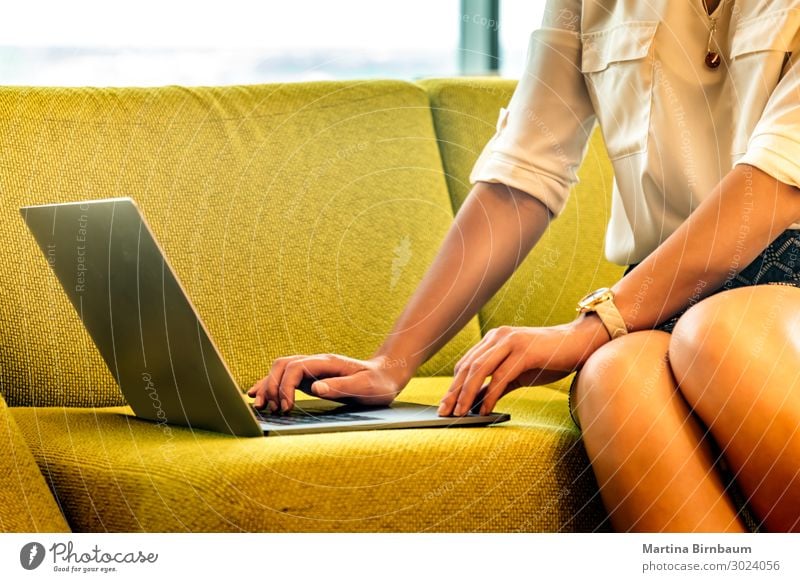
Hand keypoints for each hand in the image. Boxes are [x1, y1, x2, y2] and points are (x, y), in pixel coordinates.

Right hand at [247, 354, 409, 412]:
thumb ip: (342, 386)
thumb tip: (316, 388)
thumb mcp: (366, 387)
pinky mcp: (311, 379)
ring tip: (259, 406)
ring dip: (268, 385)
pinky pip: (286, 378)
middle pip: (283, 365)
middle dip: (271, 385)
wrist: (386, 376)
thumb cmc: (378, 383)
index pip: (296, 367)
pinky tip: (260, 395)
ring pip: (280, 370)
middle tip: (270, 409)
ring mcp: (312, 369)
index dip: (286, 386)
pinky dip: (271, 385)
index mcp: (328, 363)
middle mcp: (316, 363)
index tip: (287, 407)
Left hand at [438, 315, 608, 416]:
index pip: (466, 363)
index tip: (445, 405)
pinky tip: (485, 410)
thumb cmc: (548, 359)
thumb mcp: (517, 372)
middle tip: (445, 412)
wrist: (579, 344)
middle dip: (454, 392)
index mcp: (494, 339)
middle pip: (467, 366)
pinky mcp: (524, 352)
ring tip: (460, 414)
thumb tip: (476, 404)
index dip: (453, 385)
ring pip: (479, 370)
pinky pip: (500, 376)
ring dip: (467, 394)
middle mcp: (498, 337)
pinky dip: (490, 395)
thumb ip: (497, 384)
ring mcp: (511, 342)